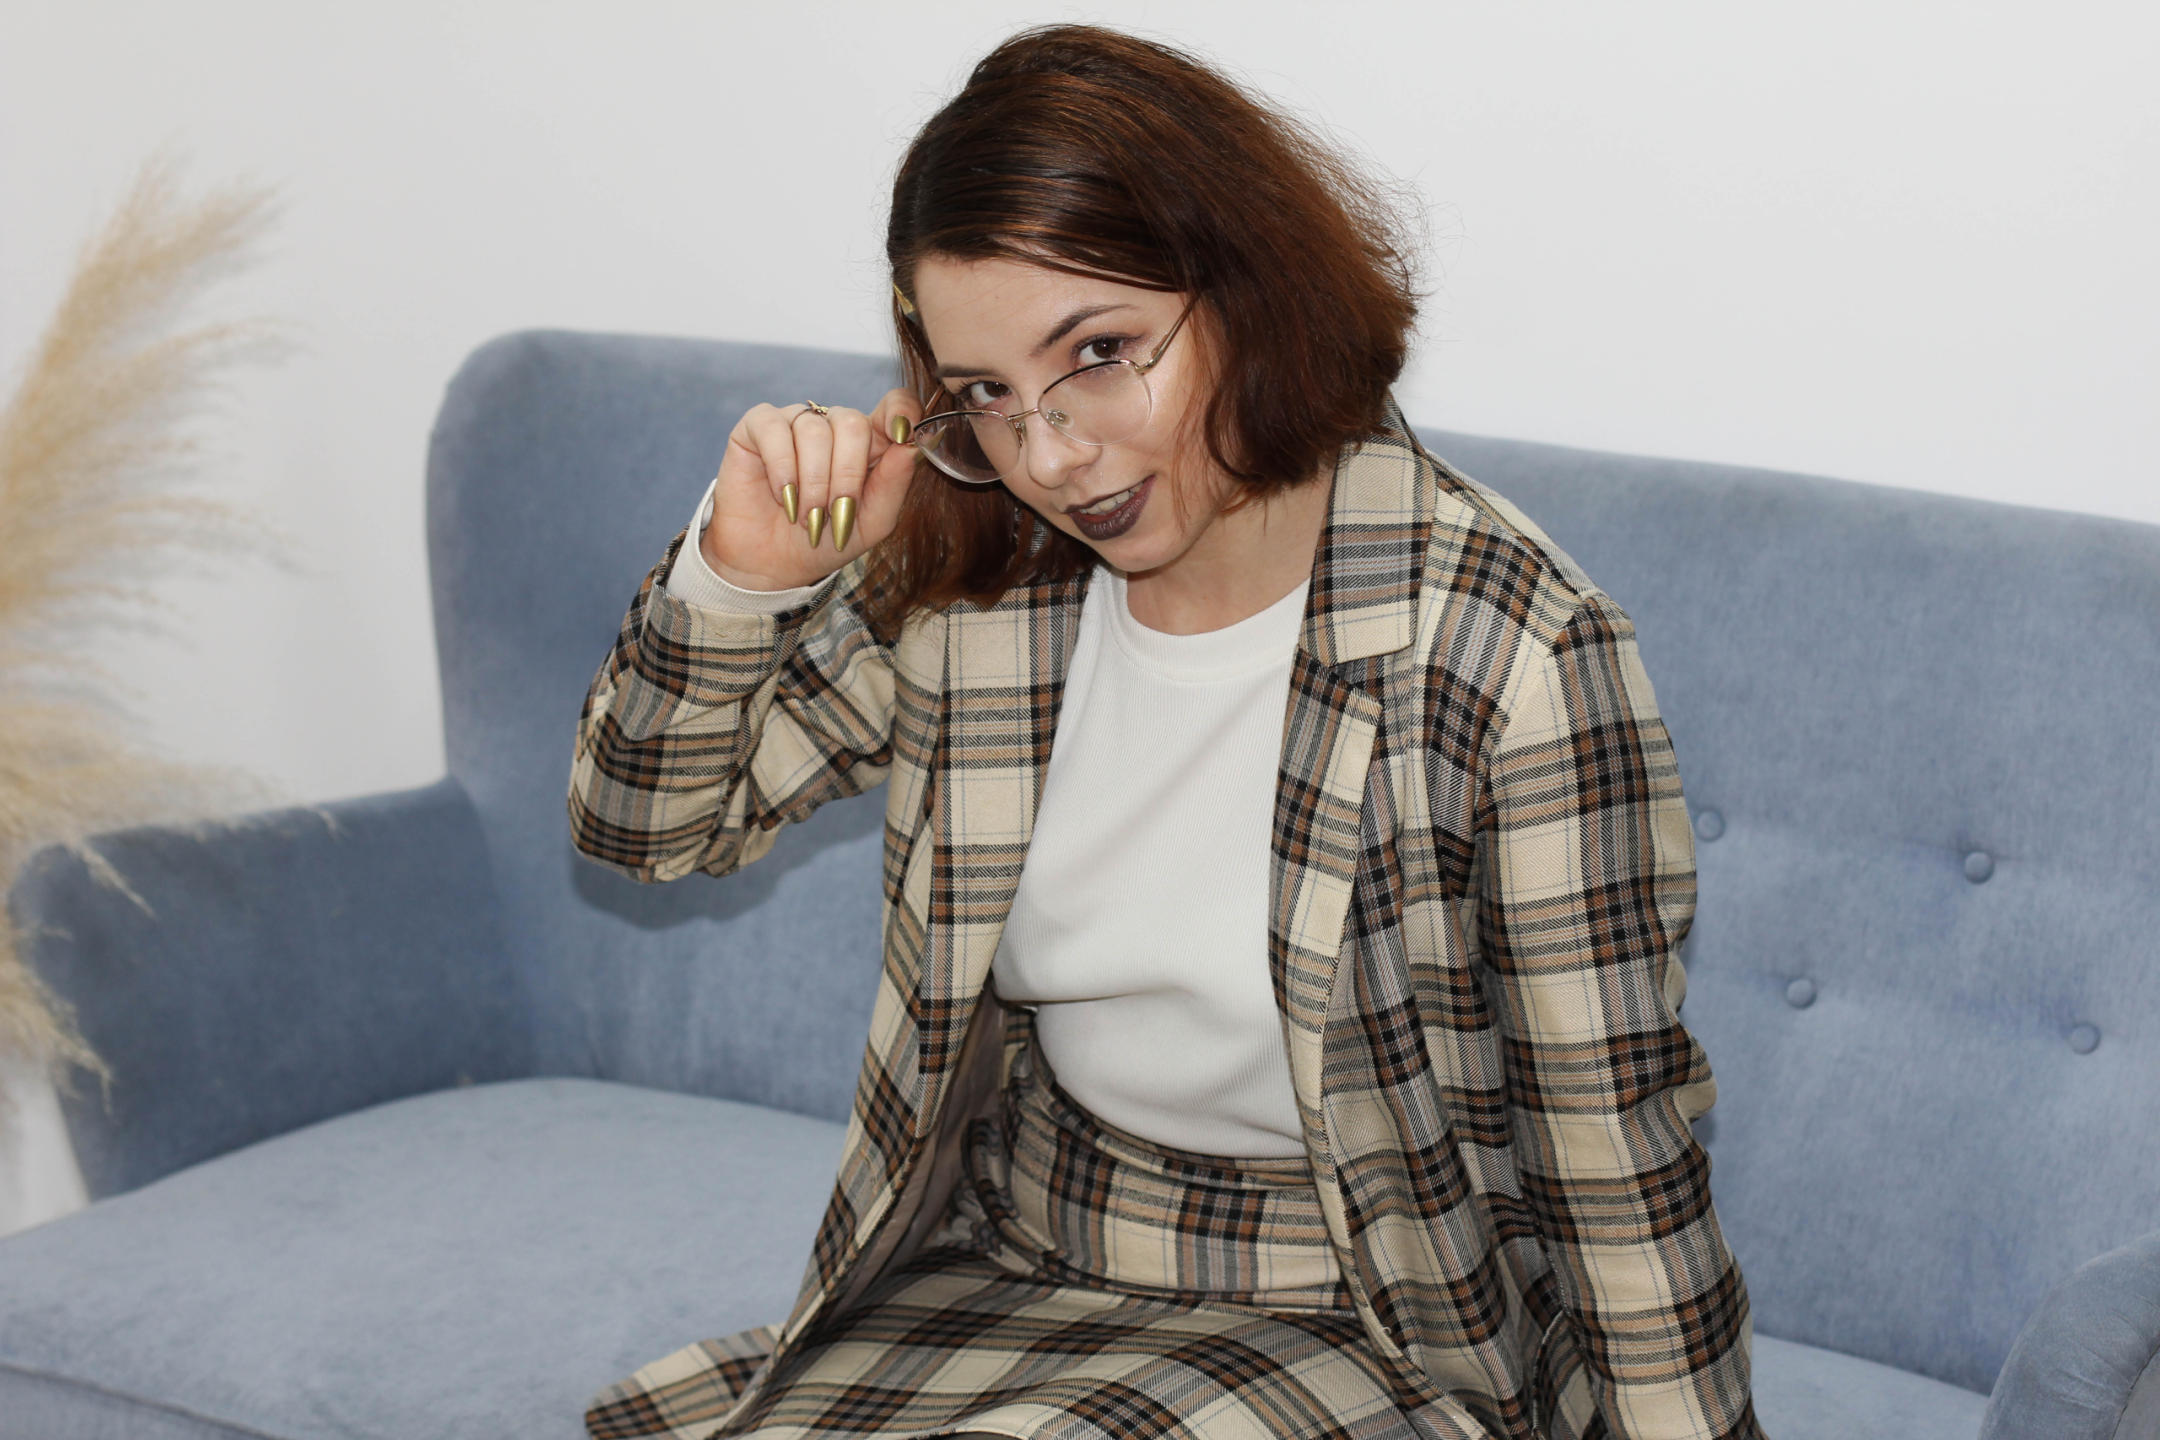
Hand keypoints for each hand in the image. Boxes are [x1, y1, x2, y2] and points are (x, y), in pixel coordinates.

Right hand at [698, 389, 924, 590]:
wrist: (774, 565)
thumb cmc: (826, 540)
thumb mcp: (872, 522)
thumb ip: (894, 484)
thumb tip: (911, 446)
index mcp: (869, 443)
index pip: (894, 404)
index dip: (901, 410)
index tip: (902, 434)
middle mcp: (833, 425)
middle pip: (852, 422)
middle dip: (846, 474)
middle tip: (834, 513)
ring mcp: (796, 421)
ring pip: (813, 431)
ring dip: (812, 482)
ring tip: (806, 516)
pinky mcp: (758, 426)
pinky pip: (774, 429)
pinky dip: (781, 467)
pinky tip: (781, 495)